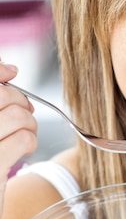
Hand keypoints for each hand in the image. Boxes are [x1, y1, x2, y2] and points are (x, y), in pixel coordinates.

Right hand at [0, 62, 37, 204]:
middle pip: (0, 94)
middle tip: (24, 113)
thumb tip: (11, 69)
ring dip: (28, 122)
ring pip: (16, 114)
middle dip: (19, 99)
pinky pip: (24, 137)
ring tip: (24, 133)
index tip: (12, 73)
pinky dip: (30, 140)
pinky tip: (23, 149)